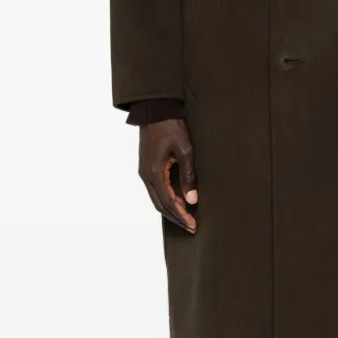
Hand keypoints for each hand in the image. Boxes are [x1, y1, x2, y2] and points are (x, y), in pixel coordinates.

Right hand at [138, 118, 197, 232]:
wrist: (155, 110)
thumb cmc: (172, 126)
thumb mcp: (186, 150)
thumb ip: (189, 176)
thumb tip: (192, 200)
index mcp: (154, 172)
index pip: (168, 202)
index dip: (181, 215)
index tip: (193, 225)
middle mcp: (146, 175)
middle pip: (160, 205)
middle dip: (176, 218)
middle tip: (191, 227)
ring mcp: (144, 171)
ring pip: (156, 198)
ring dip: (170, 210)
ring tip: (186, 218)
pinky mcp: (146, 167)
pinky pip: (155, 189)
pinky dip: (166, 199)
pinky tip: (177, 202)